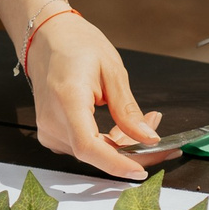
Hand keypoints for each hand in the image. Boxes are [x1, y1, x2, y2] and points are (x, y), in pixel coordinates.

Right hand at [24, 12, 160, 180]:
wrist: (48, 38)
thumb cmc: (78, 45)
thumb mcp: (113, 70)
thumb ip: (128, 110)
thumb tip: (149, 138)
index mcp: (67, 99)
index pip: (89, 146)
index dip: (116, 164)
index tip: (141, 170)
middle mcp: (52, 120)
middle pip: (95, 153)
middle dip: (132, 150)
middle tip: (160, 134)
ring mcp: (48, 130)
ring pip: (93, 152)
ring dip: (123, 145)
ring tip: (147, 121)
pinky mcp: (51, 133)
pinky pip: (85, 146)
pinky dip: (108, 142)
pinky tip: (124, 127)